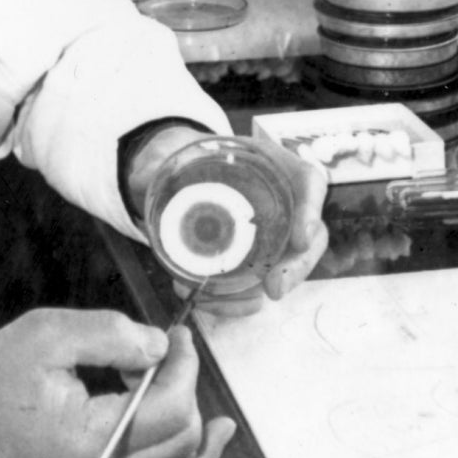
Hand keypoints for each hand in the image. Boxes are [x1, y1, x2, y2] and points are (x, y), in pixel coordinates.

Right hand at [0, 306, 231, 457]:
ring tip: (181, 387)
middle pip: (183, 438)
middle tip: (159, 353)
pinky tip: (201, 441)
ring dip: (187, 421)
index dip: (184, 366)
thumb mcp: (43, 336)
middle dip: (184, 388)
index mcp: (91, 443)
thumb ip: (111, 334)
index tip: (175, 336)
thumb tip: (160, 347)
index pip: (172, 407)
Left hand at [124, 128, 332, 320]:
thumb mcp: (170, 156)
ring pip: (287, 267)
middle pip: (310, 235)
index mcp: (269, 165)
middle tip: (275, 287)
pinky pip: (256, 285)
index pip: (307, 180)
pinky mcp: (251, 260)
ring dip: (262, 291)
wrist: (179, 177)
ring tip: (228, 302)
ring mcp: (271, 235)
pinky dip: (236, 301)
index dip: (311, 208)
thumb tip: (145, 178)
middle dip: (297, 266)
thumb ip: (156, 166)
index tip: (301, 237)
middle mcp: (280, 202)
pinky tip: (209, 302)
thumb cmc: (184, 162)